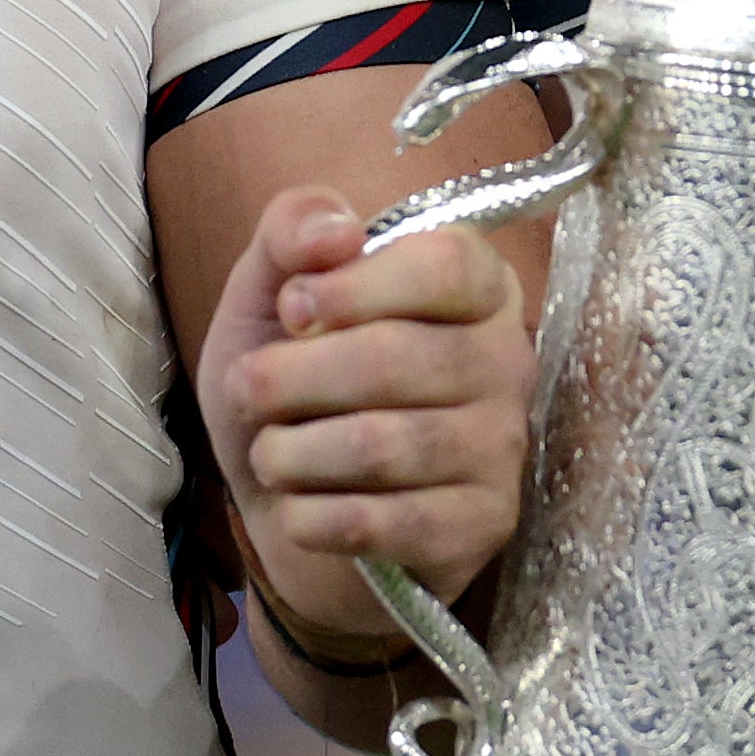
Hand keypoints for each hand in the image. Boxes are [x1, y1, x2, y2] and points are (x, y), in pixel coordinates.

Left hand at [191, 183, 530, 640]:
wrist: (297, 512)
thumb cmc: (295, 389)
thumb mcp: (269, 297)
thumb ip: (292, 231)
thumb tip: (337, 232)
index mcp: (475, 285)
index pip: (444, 265)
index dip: (354, 286)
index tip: (292, 309)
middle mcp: (507, 359)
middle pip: (395, 358)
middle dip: (291, 379)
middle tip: (247, 391)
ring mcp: (502, 447)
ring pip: (383, 447)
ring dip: (294, 454)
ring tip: (270, 454)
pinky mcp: (483, 524)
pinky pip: (387, 523)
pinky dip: (314, 519)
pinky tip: (298, 510)